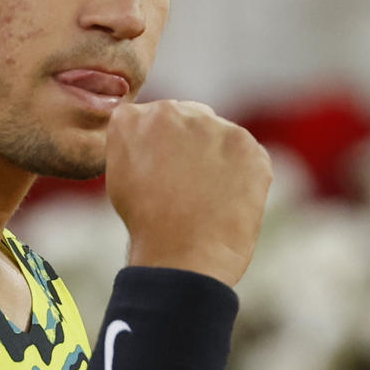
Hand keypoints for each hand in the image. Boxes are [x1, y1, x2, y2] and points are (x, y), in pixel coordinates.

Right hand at [105, 100, 272, 287]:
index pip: (155, 118)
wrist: (183, 258)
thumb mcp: (121, 177)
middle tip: (188, 186)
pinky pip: (248, 154)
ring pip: (220, 135)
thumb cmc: (148, 227)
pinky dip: (243, 175)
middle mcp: (171, 112)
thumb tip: (158, 136)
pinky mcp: (247, 145)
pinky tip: (228, 200)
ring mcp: (212, 126)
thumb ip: (136, 142)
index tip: (164, 172)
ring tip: (207, 198)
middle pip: (189, 118)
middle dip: (191, 145)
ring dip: (217, 158)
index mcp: (133, 118)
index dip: (163, 147)